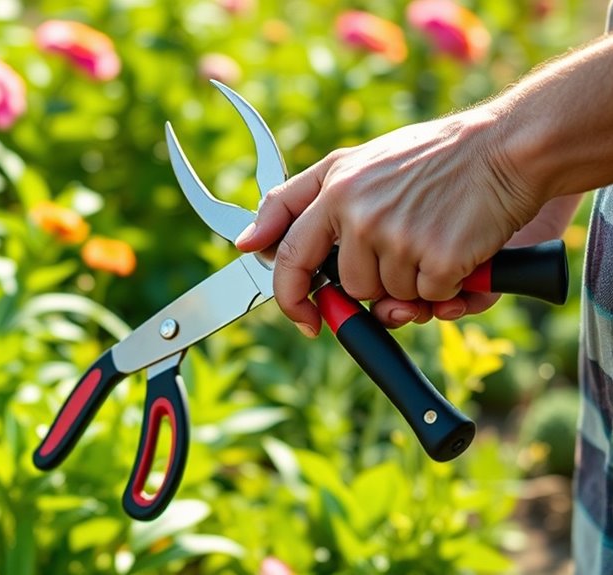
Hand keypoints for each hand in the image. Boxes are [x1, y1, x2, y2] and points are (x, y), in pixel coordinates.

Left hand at [235, 108, 547, 336]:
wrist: (505, 148)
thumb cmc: (428, 160)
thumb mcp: (351, 164)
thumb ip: (292, 201)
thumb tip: (244, 243)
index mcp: (334, 189)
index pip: (289, 255)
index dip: (289, 296)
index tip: (302, 318)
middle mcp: (359, 213)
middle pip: (350, 288)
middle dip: (376, 282)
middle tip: (406, 246)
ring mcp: (399, 236)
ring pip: (390, 298)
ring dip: (412, 283)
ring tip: (432, 239)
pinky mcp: (439, 257)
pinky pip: (431, 298)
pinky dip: (446, 285)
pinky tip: (457, 249)